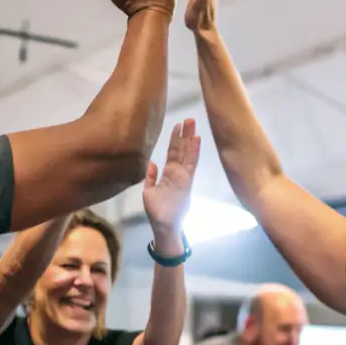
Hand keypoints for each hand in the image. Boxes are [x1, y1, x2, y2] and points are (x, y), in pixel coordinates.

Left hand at [142, 119, 200, 245]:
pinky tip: (196, 140)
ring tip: (193, 123)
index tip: (177, 126)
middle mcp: (178, 173)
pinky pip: (192, 164)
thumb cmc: (157, 211)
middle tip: (189, 119)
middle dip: (185, 134)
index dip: (175, 139)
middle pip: (182, 150)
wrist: (163, 225)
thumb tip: (151, 164)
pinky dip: (194, 152)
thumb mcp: (149, 191)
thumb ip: (150, 177)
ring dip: (191, 138)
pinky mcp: (188, 181)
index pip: (173, 153)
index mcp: (169, 174)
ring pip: (188, 154)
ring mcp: (184, 176)